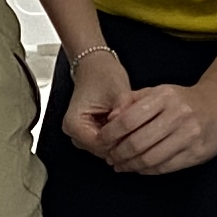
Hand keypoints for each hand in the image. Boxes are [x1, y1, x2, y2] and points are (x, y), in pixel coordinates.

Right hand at [59, 43, 132, 158]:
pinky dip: (120, 137)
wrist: (95, 67)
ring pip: (107, 149)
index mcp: (74, 123)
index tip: (137, 134)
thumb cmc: (102, 75)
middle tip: (142, 132)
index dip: (120, 141)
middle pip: (103, 150)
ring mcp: (81, 135)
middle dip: (123, 142)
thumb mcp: (117, 90)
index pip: (100, 145)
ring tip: (137, 128)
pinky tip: (130, 128)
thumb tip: (128, 124)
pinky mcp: (90, 134)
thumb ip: (123, 108)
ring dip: (122, 141)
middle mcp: (74, 132)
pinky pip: (108, 143)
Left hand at [99, 77, 216, 176]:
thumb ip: (130, 101)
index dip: (110, 134)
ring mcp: (189, 136)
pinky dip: (146, 170)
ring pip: (150, 159)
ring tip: (120, 165)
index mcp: (164, 98)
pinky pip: (164, 167)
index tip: (101, 141)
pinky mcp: (196, 153)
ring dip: (130, 165)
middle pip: (137, 143)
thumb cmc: (182, 100)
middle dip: (118, 154)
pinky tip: (138, 168)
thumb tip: (110, 119)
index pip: (128, 120)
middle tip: (109, 157)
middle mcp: (178, 116)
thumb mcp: (157, 92)